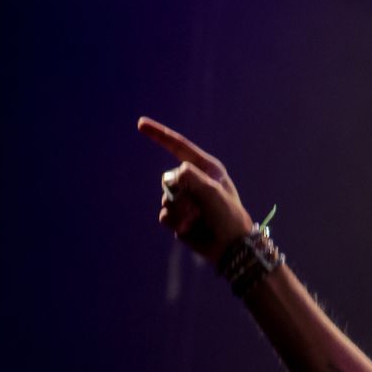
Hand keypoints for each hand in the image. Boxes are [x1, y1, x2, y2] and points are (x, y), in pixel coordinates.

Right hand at [139, 116, 256, 268]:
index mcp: (206, 168)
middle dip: (180, 194)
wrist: (231, 247)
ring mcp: (185, 199)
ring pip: (165, 199)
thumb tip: (172, 175)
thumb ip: (191, 177)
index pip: (178, 146)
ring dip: (180, 212)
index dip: (159, 134)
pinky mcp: (178, 216)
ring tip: (198, 220)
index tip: (141, 123)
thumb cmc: (228, 216)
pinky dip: (175, 222)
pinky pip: (164, 215)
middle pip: (168, 178)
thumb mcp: (212, 192)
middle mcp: (194, 180)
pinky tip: (189, 228)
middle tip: (199, 208)